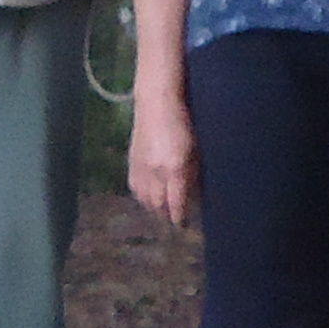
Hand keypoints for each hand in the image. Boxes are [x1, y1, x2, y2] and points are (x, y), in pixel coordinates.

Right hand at [127, 90, 197, 226]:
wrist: (157, 102)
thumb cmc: (186, 124)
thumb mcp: (197, 151)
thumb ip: (195, 176)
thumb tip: (197, 198)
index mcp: (175, 168)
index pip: (177, 203)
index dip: (180, 218)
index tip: (185, 225)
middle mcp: (156, 171)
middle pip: (159, 206)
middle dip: (167, 217)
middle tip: (177, 222)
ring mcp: (141, 167)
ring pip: (146, 200)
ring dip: (156, 209)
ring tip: (164, 212)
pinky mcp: (132, 163)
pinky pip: (136, 189)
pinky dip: (144, 198)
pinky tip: (151, 197)